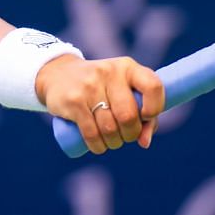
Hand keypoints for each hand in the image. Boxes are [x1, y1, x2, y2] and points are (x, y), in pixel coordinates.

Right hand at [36, 55, 165, 153]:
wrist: (58, 75)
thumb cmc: (101, 88)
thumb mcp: (122, 90)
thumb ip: (142, 114)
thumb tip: (145, 142)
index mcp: (128, 67)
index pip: (153, 86)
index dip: (155, 107)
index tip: (147, 117)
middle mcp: (110, 73)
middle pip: (129, 115)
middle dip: (131, 134)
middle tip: (125, 136)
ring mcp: (89, 86)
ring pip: (110, 128)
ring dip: (114, 143)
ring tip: (111, 141)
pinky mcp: (73, 101)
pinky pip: (91, 133)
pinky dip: (98, 146)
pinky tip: (99, 146)